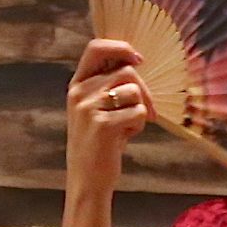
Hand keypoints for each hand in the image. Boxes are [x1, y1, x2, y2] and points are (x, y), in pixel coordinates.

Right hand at [64, 38, 154, 194]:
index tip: (139, 60)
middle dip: (145, 91)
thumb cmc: (100, 142)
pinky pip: (139, 112)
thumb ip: (109, 84)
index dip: (121, 48)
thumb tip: (137, 61)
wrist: (87, 178)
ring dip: (141, 110)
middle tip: (150, 110)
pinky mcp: (103, 125)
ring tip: (127, 126)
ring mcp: (89, 108)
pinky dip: (139, 125)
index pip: (96, 47)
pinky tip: (125, 137)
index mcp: (77, 84)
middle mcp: (79, 92)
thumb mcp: (97, 108)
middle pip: (127, 71)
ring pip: (135, 91)